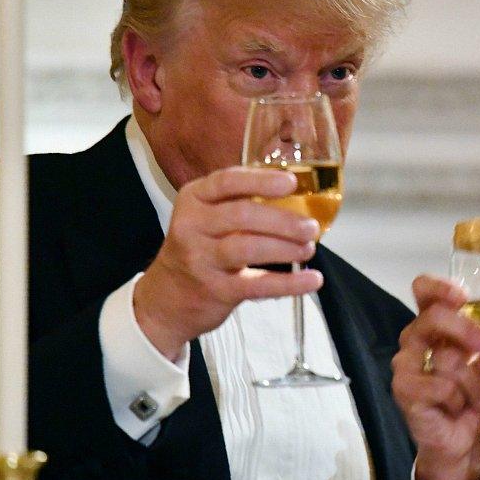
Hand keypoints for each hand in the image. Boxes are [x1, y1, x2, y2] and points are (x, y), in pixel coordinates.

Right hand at [133, 166, 322, 359]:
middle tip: (311, 227)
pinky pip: (257, 285)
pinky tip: (312, 280)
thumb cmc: (201, 247)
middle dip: (282, 220)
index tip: (291, 182)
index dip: (261, 181)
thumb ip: (241, 201)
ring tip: (309, 248)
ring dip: (285, 248)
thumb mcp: (208, 216)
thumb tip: (300, 192)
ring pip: (247, 248)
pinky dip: (289, 283)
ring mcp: (200, 260)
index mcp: (194, 199)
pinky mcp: (215, 291)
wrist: (166, 298)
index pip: (227, 182)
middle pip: (241, 216)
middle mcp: (192, 226)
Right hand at [392, 275, 479, 479]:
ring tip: (473, 398)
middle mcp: (416, 341)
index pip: (423, 291)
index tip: (463, 296)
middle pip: (433, 316)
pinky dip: (460, 400)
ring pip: (446, 358)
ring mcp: (406, 365)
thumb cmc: (478, 404)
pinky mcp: (404, 390)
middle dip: (467, 332)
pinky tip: (456, 410)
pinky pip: (441, 386)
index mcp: (437, 328)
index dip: (439, 287)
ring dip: (473, 383)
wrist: (468, 449)